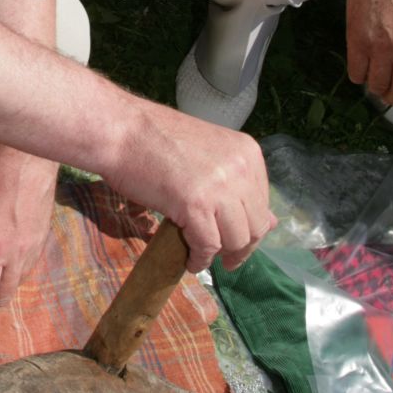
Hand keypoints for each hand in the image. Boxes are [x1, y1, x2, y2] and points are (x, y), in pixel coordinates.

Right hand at [115, 112, 274, 273]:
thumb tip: (272, 223)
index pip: (262, 203)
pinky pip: (208, 245)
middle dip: (241, 247)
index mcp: (248, 153)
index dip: (250, 227)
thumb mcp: (209, 155)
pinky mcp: (196, 205)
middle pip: (255, 225)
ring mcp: (221, 186)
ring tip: (203, 257)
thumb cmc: (156, 140)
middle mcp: (241, 168)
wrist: (120, 131)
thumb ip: (238, 184)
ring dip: (221, 256)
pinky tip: (190, 261)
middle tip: (226, 261)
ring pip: (237, 240)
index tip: (236, 240)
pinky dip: (200, 259)